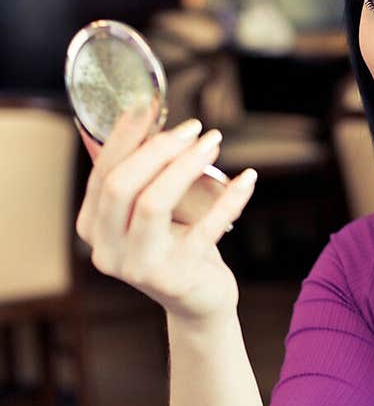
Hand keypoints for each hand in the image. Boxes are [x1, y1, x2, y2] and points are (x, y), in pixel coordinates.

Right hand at [75, 107, 257, 322]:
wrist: (198, 300)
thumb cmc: (175, 244)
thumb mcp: (149, 211)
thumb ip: (141, 174)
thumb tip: (147, 116)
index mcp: (92, 228)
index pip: (102, 173)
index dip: (125, 136)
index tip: (148, 105)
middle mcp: (107, 251)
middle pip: (121, 185)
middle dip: (157, 148)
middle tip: (193, 128)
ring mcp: (139, 267)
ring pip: (152, 203)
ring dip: (186, 166)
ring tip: (213, 143)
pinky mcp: (177, 277)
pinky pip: (205, 228)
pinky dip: (229, 199)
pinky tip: (248, 178)